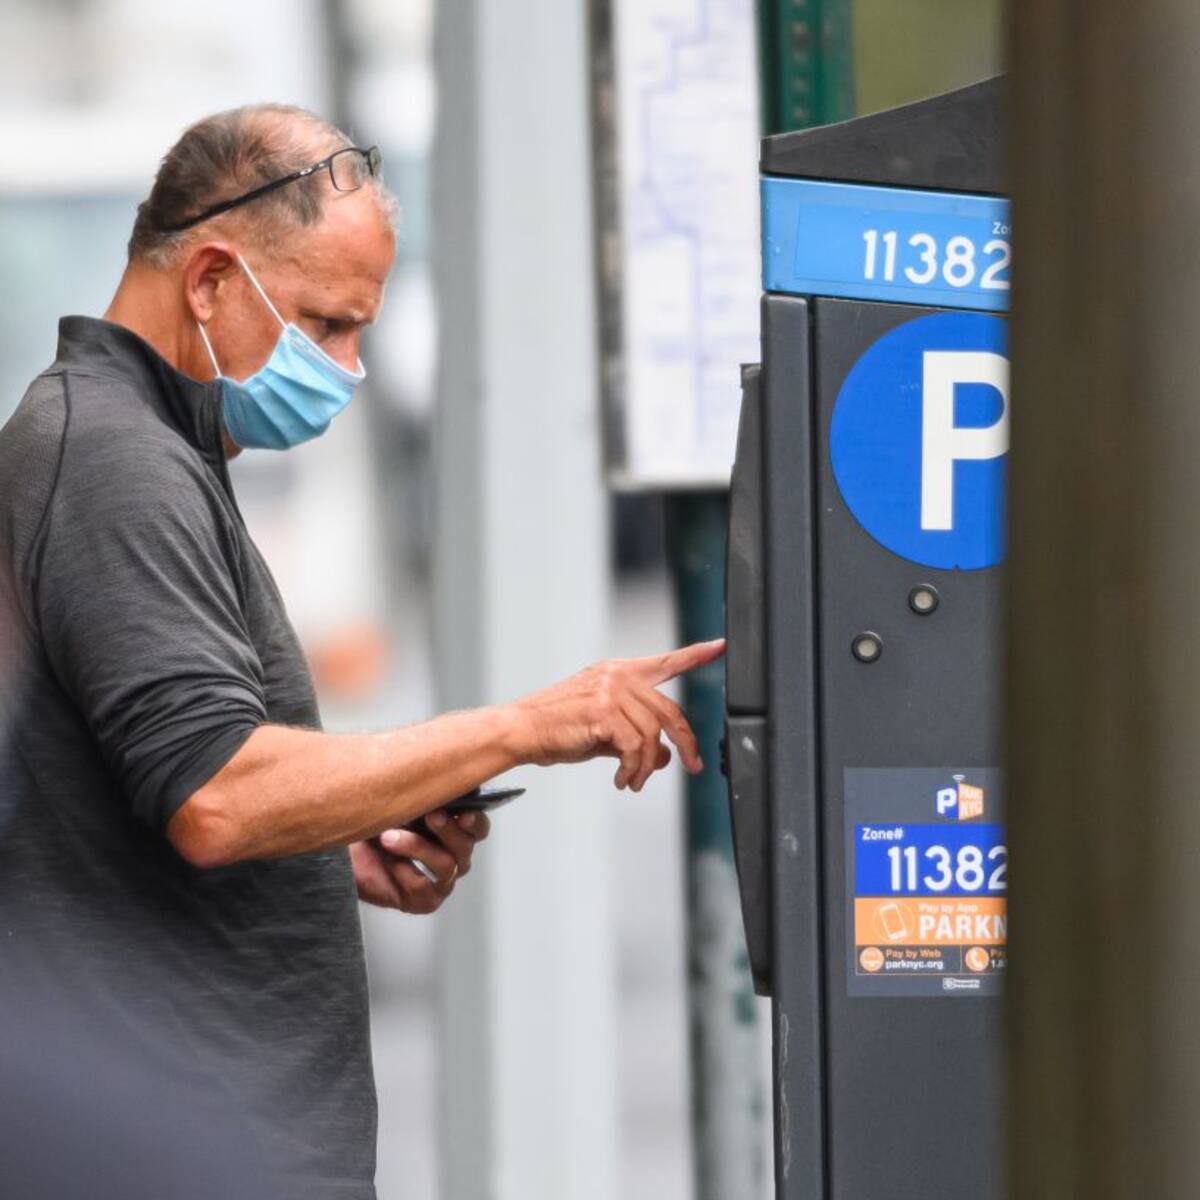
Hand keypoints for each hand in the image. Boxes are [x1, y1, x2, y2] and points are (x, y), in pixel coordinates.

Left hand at [350, 809, 491, 912]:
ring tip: (389, 837)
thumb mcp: (401, 803)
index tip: (462, 813)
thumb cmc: (377, 824)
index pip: (478, 827)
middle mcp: (453, 856)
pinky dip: (405, 873)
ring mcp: (441, 880)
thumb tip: (432, 781)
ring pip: (445, 864)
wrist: (347, 851)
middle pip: (466, 845)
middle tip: (430, 816)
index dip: (475, 821)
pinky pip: (424, 887)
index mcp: (454, 831)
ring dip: (417, 847)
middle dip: (448, 829)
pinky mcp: (424, 900)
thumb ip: (422, 796)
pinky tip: (390, 863)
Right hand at [504, 638, 724, 791]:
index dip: (696, 655)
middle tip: (693, 765)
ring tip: (634, 781)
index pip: (665, 662)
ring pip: (652, 735)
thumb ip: (637, 737)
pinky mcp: (603, 712)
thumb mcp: (604, 731)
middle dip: (686, 742)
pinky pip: (635, 747)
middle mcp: (618, 676)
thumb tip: (666, 757)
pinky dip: (634, 769)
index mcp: (619, 673)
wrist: (521, 730)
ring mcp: (611, 691)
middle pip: (670, 710)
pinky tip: (623, 779)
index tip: (720, 647)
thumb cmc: (557, 728)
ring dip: (647, 767)